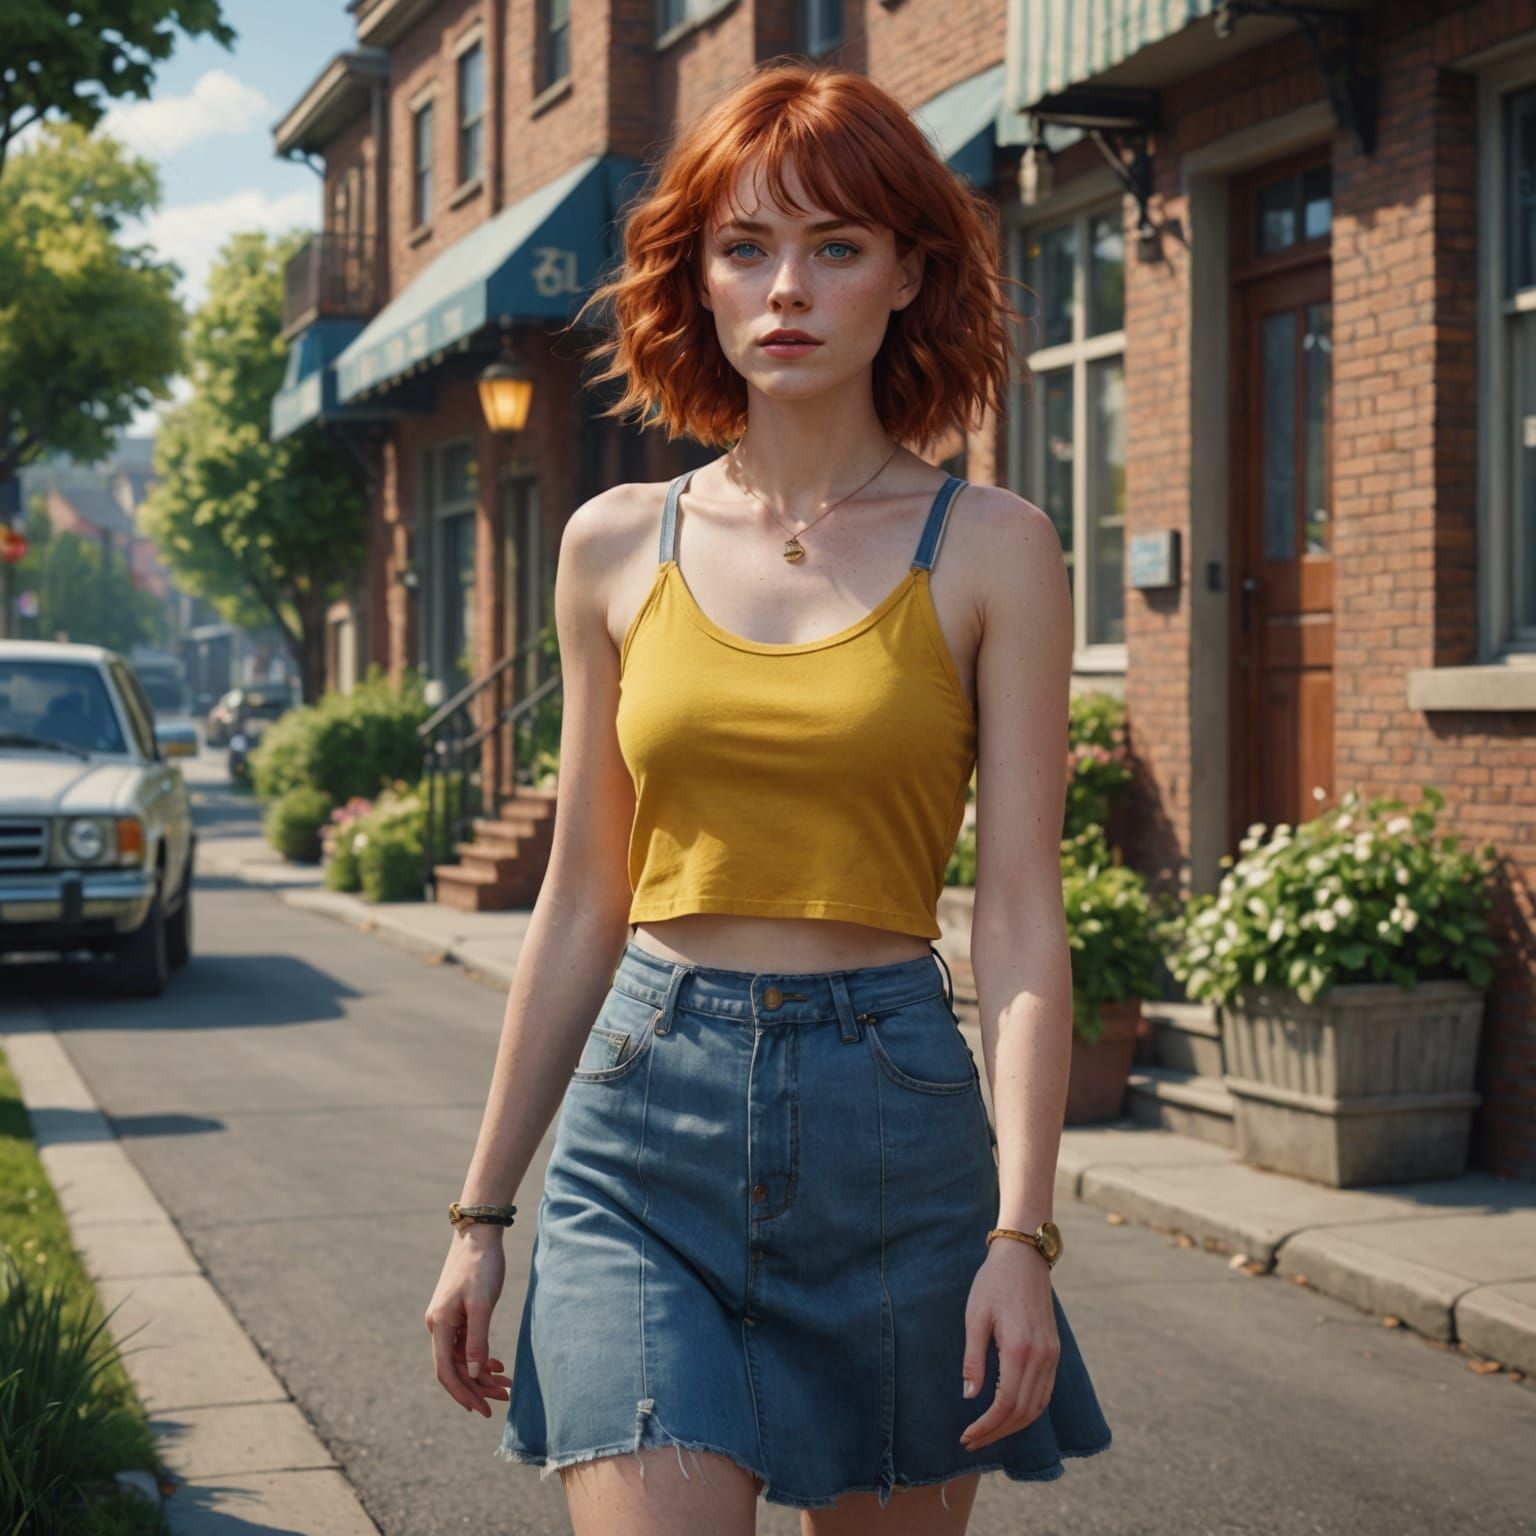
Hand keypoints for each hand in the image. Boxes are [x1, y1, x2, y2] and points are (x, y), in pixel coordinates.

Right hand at [425, 1225, 513, 1417]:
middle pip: (455, 1368)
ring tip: (506, 1384)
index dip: (463, 1394)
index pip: (446, 1372)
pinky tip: (498, 1364)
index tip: (482, 1410)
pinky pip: (466, 1344)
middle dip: (477, 1387)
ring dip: (482, 1373)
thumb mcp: (482, 1304)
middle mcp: (439, 1326)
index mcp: (440, 1325)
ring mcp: (448, 1319)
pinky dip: (481, 1356)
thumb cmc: (481, 1266)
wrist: (479, 1234)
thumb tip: (475, 1372)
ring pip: (462, 1357)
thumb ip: (477, 1339)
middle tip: (504, 1399)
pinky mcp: (458, 1312)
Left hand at [958, 1239, 1059, 1452]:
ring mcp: (1052, 1355)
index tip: (967, 1436)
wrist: (1024, 1257)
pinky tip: (1010, 1414)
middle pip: (1023, 1412)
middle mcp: (1041, 1357)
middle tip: (972, 1441)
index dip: (986, 1426)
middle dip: (997, 1432)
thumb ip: (973, 1359)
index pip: (1005, 1404)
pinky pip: (1045, 1392)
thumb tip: (969, 1396)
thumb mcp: (975, 1317)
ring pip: (1037, 1407)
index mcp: (1019, 1349)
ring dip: (1013, 1426)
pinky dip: (1028, 1410)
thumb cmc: (993, 1283)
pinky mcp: (1054, 1350)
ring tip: (988, 1433)